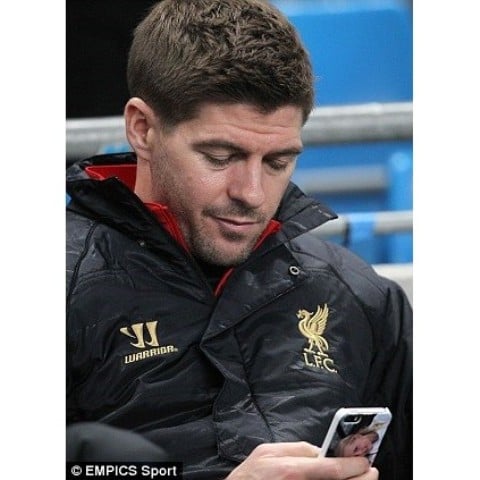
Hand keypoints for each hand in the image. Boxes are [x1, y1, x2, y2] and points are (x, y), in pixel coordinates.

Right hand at [225, 442, 377, 479]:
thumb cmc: (249, 476)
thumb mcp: (267, 452)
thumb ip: (296, 449)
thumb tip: (320, 452)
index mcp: (290, 470)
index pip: (331, 467)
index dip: (353, 465)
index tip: (365, 461)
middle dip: (360, 479)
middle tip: (371, 472)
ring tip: (361, 479)